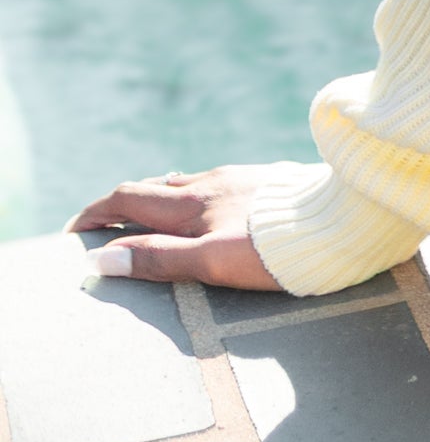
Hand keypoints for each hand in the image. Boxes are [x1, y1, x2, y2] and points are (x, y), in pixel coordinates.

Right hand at [66, 168, 284, 291]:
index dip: (96, 214)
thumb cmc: (277, 249)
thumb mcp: (212, 261)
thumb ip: (158, 259)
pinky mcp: (265, 181)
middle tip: (102, 226)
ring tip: (147, 220)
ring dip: (157, 201)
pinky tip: (206, 213)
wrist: (343, 218)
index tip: (75, 231)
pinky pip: (214, 187)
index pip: (127, 199)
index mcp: (192, 203)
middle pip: (151, 188)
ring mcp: (239, 179)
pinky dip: (191, 200)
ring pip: (184, 185)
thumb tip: (103, 260)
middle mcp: (210, 183)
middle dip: (120, 205)